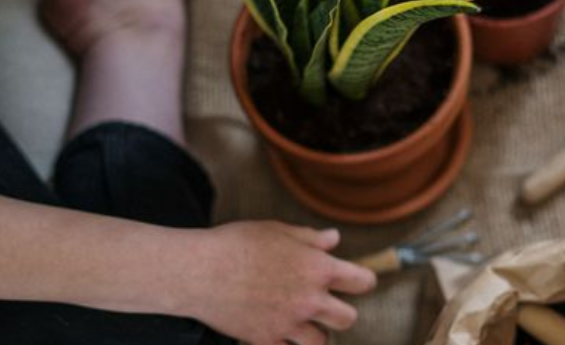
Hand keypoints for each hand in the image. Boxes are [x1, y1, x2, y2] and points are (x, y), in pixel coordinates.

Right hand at [178, 221, 375, 344]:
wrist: (200, 270)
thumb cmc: (238, 243)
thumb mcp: (279, 231)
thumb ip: (311, 238)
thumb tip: (334, 239)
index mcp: (317, 268)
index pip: (361, 281)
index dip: (364, 280)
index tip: (359, 281)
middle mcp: (309, 299)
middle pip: (347, 318)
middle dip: (342, 312)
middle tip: (328, 305)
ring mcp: (288, 323)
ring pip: (320, 342)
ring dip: (315, 332)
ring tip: (303, 322)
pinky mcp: (266, 340)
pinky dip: (286, 344)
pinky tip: (279, 331)